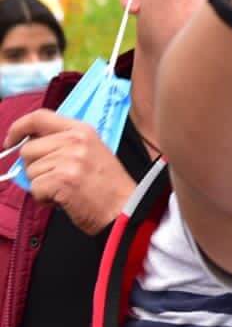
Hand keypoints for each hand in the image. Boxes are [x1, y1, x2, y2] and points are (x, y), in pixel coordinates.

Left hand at [5, 110, 136, 233]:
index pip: (39, 117)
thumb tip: (28, 145)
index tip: (10, 141)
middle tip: (58, 178)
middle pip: (29, 150)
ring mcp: (69, 160)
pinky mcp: (63, 179)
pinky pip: (35, 189)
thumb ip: (62, 143)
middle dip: (36, 168)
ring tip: (65, 190)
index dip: (18, 128)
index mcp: (82, 130)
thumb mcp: (90, 151)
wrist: (125, 209)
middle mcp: (75, 141)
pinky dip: (44, 199)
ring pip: (30, 172)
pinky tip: (63, 199)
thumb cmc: (107, 186)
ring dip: (42, 185)